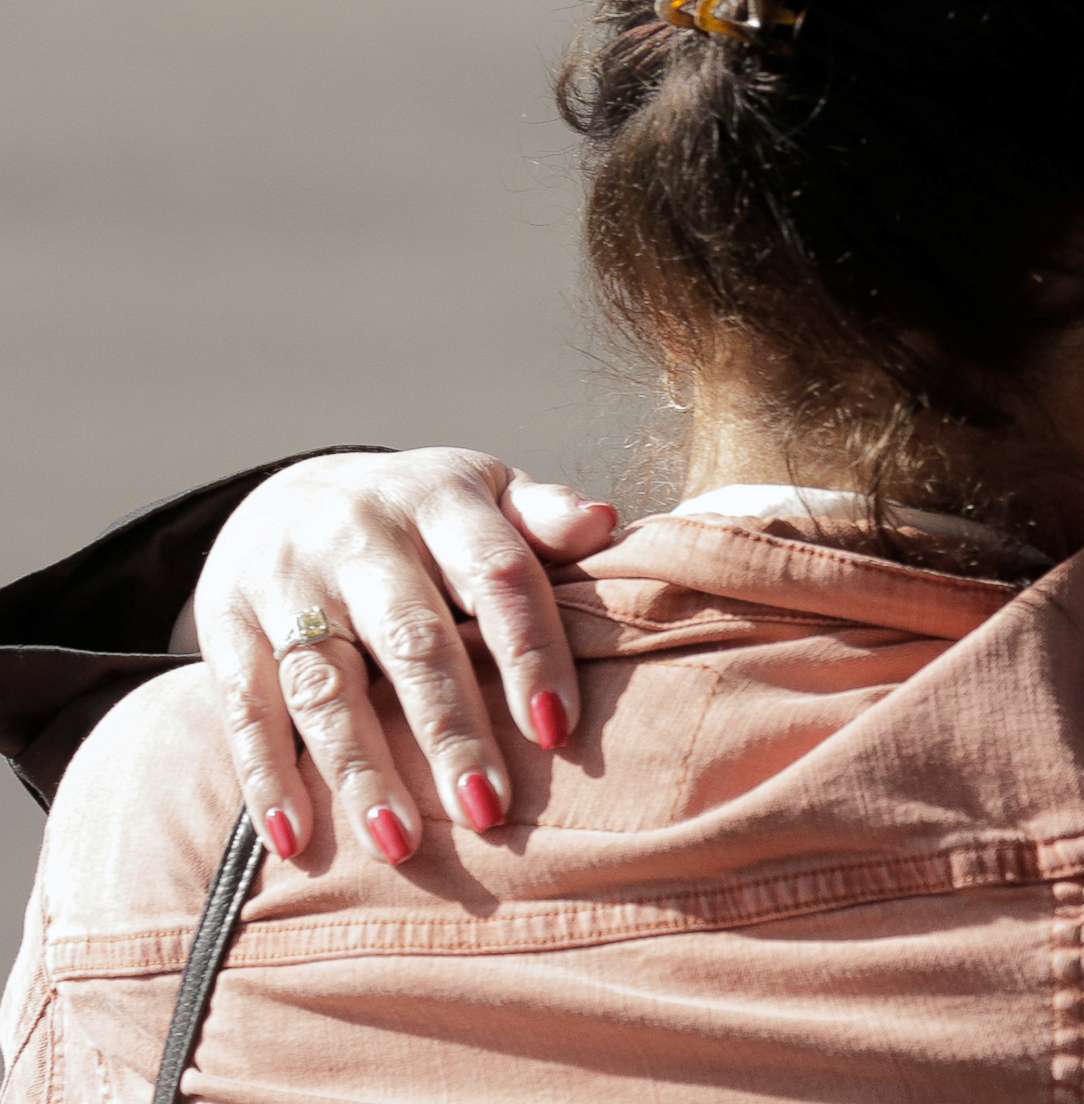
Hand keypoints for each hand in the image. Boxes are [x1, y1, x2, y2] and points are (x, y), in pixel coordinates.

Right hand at [192, 449, 619, 863]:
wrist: (291, 491)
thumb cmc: (424, 515)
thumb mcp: (487, 492)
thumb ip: (544, 515)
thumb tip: (605, 523)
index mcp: (441, 501)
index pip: (497, 575)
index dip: (529, 651)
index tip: (557, 730)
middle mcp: (359, 535)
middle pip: (411, 640)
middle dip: (451, 730)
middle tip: (488, 810)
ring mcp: (286, 581)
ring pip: (325, 684)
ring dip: (360, 770)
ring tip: (398, 845)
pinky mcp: (226, 624)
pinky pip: (244, 707)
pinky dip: (266, 777)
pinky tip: (295, 839)